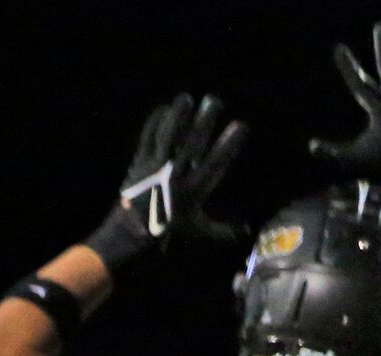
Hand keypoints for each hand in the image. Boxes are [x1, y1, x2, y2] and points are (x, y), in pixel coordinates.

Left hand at [85, 93, 246, 276]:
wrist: (134, 231)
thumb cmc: (169, 231)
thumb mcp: (199, 230)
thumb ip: (223, 230)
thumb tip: (247, 233)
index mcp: (195, 190)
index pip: (217, 161)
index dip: (230, 143)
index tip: (241, 126)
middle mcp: (177, 174)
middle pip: (194, 142)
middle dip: (206, 120)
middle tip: (215, 100)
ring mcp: (156, 165)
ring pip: (169, 134)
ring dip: (178, 114)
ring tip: (186, 97)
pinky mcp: (140, 160)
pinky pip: (148, 136)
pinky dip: (155, 122)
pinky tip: (163, 109)